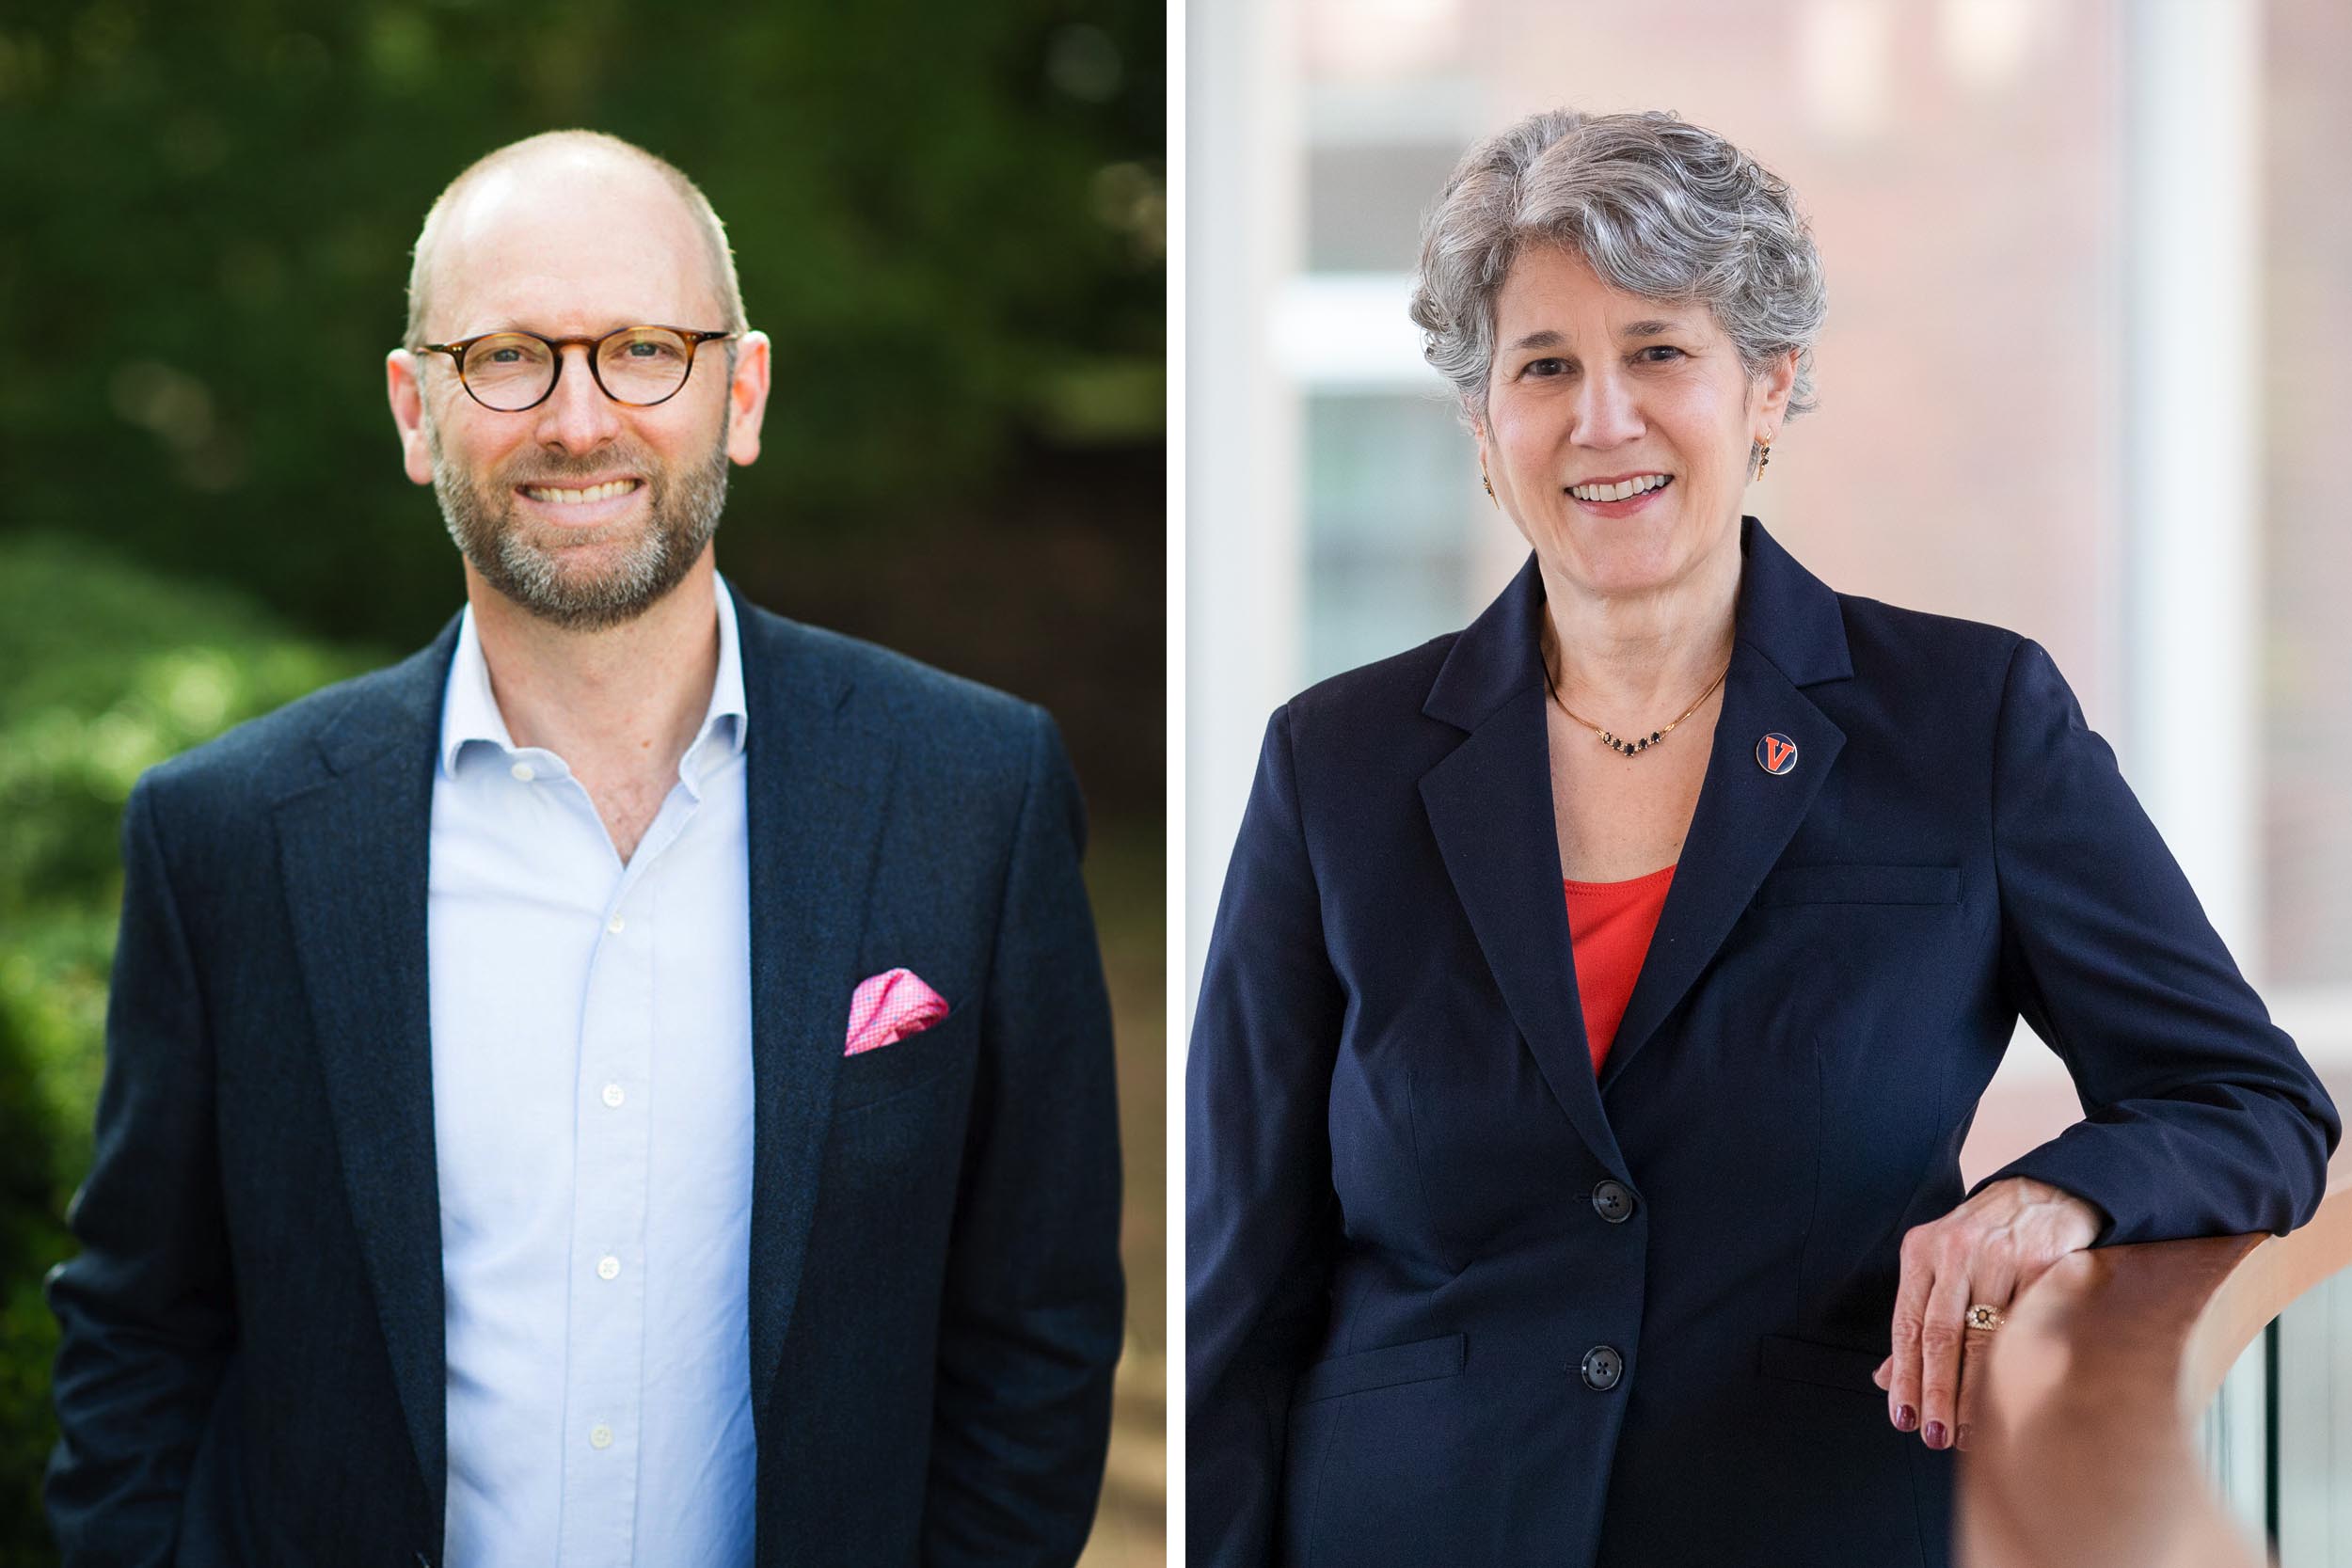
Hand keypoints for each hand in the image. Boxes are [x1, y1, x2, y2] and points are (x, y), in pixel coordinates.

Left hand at [1871, 1175, 2102, 1450]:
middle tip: (1933, 1434)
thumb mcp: (1939, 1266)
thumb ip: (1916, 1320)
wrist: (2046, 1194)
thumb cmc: (1985, 1241)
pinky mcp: (2042, 1268)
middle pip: (1939, 1335)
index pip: (1906, 1324)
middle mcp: (1955, 1253)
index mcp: (1922, 1252)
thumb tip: (1885, 1378)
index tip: (1902, 1416)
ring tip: (1969, 1431)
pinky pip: (2025, 1330)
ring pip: (1982, 1338)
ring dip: (1974, 1391)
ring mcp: (1999, 1259)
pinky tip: (2012, 1398)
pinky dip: (2016, 1368)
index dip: (1903, 1374)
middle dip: (1935, 1391)